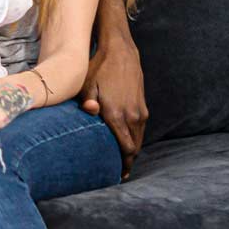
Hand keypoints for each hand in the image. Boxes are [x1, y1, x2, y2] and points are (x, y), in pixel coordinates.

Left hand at [79, 39, 147, 178]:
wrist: (120, 53)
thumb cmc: (98, 69)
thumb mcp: (86, 84)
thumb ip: (87, 102)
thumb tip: (90, 111)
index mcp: (117, 115)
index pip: (126, 149)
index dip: (123, 164)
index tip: (118, 175)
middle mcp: (132, 116)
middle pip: (134, 147)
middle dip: (127, 161)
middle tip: (118, 173)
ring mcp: (140, 111)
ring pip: (139, 139)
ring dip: (132, 150)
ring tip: (122, 161)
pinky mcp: (142, 105)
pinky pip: (140, 128)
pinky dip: (135, 138)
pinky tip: (126, 141)